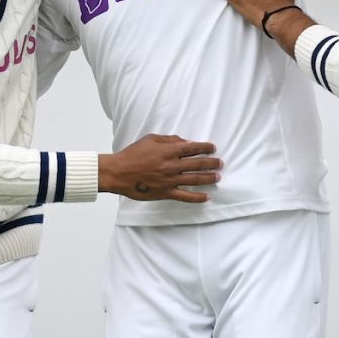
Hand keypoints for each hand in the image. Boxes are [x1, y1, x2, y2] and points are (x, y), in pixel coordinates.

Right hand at [99, 134, 220, 202]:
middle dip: (212, 163)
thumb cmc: (132, 154)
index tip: (213, 147)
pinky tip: (207, 197)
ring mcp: (170, 181)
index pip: (193, 148)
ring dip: (209, 178)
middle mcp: (172, 166)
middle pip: (198, 164)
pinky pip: (185, 196)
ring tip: (218, 176)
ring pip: (195, 180)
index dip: (205, 147)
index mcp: (169, 151)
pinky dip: (197, 198)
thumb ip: (169, 140)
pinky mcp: (166, 193)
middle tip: (220, 162)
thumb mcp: (150, 140)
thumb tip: (185, 142)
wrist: (118, 173)